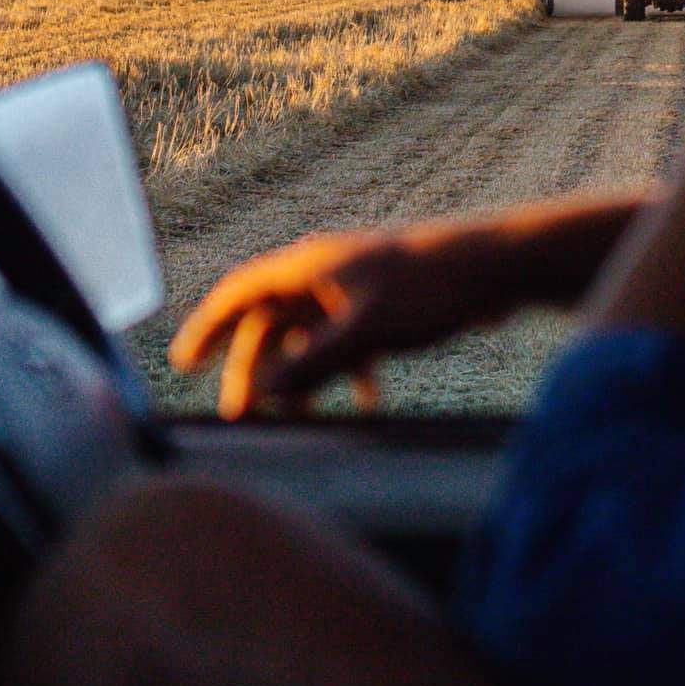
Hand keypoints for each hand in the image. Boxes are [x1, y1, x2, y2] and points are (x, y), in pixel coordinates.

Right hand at [169, 193, 643, 418]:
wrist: (502, 266)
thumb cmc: (434, 286)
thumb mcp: (367, 330)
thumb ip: (312, 363)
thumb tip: (260, 392)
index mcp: (310, 266)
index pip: (240, 292)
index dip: (208, 326)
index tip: (182, 362)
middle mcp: (326, 273)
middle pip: (272, 323)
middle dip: (256, 369)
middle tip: (246, 417)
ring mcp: (357, 288)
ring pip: (311, 336)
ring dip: (302, 376)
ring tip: (303, 419)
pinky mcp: (387, 304)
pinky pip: (349, 341)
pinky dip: (347, 370)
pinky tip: (368, 401)